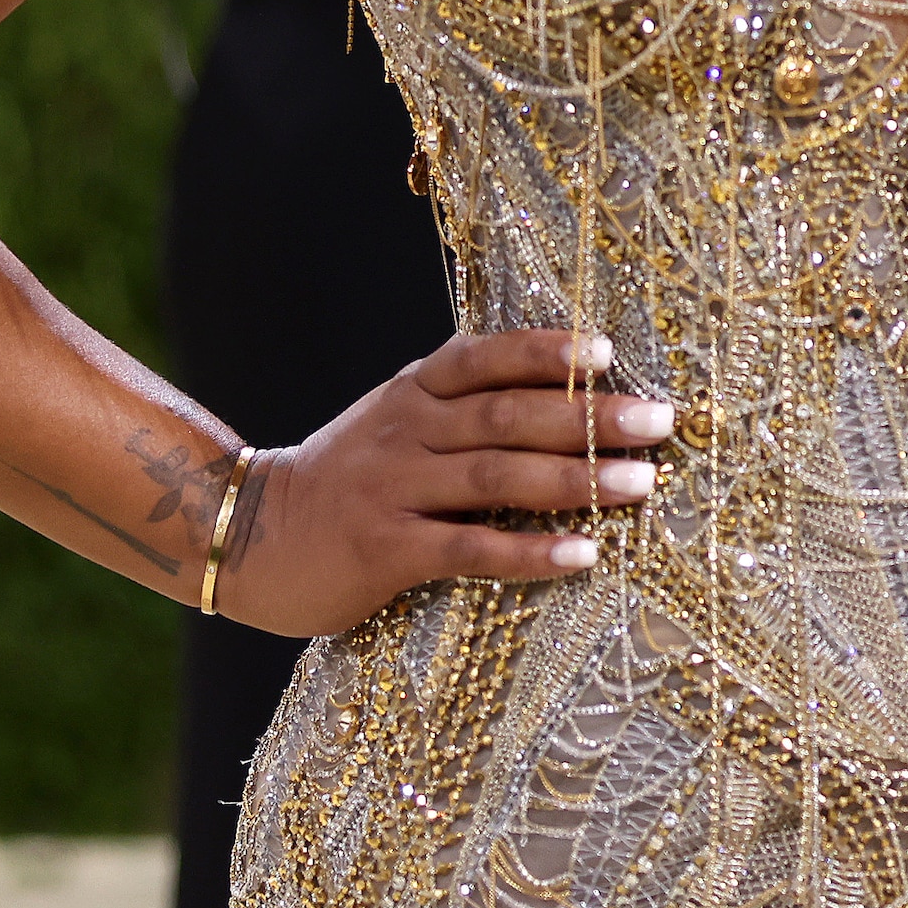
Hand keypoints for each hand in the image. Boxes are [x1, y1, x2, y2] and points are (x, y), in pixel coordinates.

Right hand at [211, 329, 673, 637]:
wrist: (247, 535)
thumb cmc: (344, 479)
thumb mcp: (394, 423)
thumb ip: (461, 407)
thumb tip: (566, 394)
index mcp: (412, 394)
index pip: (484, 357)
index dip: (545, 352)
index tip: (607, 353)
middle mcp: (406, 431)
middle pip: (508, 416)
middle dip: (592, 418)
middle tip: (660, 423)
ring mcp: (394, 490)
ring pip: (498, 477)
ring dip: (578, 480)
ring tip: (642, 485)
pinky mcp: (386, 551)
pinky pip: (471, 548)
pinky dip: (531, 551)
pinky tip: (582, 554)